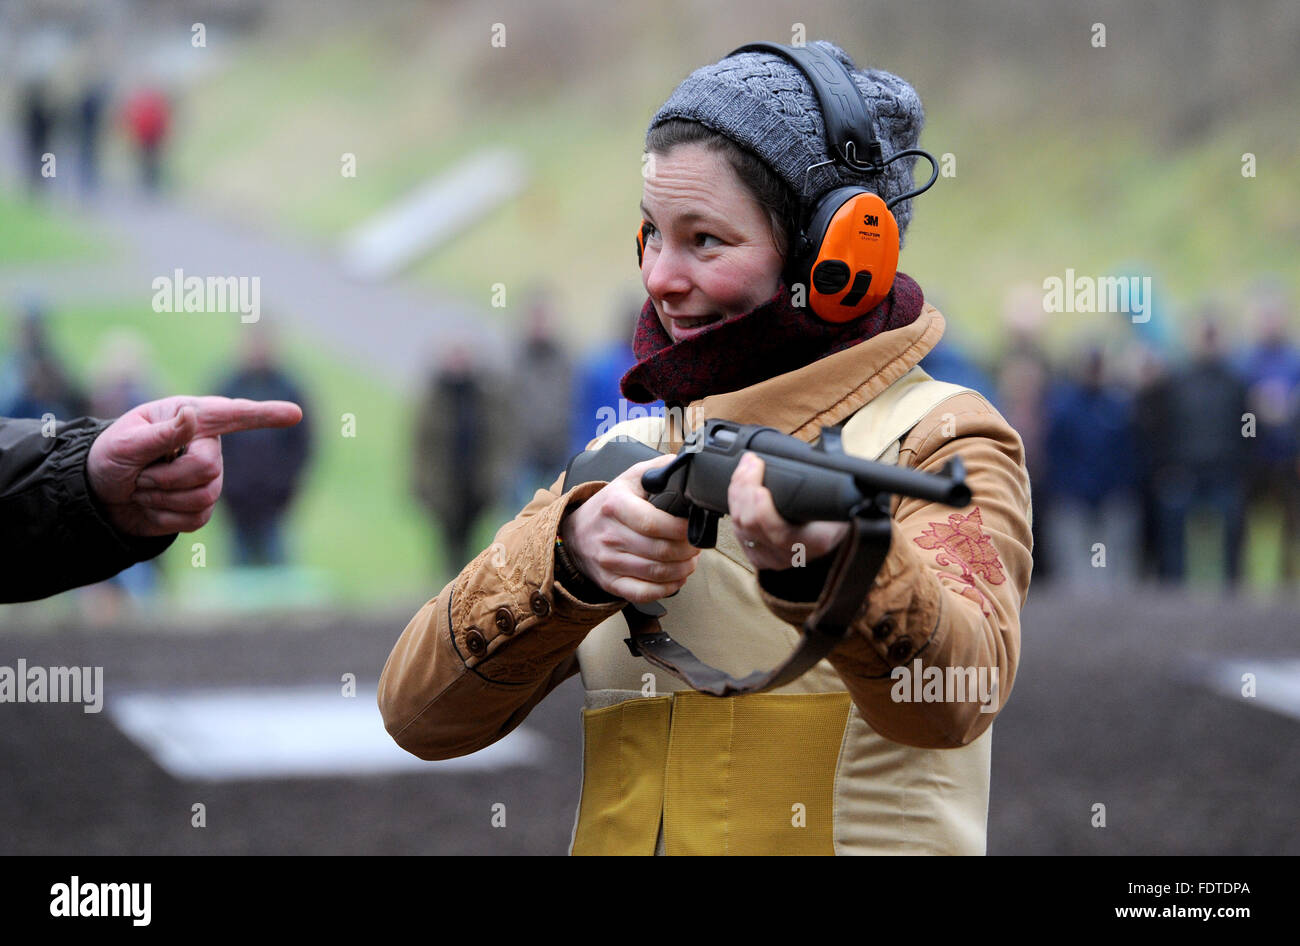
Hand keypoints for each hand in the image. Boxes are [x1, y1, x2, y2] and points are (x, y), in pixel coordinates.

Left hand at [86, 395, 303, 536]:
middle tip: (139, 476)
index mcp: (189, 417)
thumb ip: (161, 433)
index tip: (295, 414)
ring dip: (163, 498)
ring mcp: (209, 477)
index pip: (234, 415)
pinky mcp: (203, 506)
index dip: (266, 415)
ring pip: (204, 497)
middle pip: (209, 469)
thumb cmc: (108, 459)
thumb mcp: (123, 443)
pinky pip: (197, 518)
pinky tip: (152, 505)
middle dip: (167, 478)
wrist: (99, 497)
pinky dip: (165, 517)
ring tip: (143, 488)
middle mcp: (206, 444)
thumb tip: (193, 416)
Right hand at [559, 453, 699, 603]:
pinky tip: (676, 578)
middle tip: (696, 545)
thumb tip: (687, 466)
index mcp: (616, 505)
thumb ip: (659, 468)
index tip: (694, 528)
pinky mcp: (610, 582)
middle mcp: (610, 535)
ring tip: (690, 560)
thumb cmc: (609, 504)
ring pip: (656, 573)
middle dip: (688, 550)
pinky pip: (642, 593)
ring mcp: (608, 561)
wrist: (576, 531)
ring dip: (682, 569)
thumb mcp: (630, 478)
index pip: (654, 523)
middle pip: (660, 551)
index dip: (681, 529)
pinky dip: (666, 589)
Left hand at [728, 452, 848, 570]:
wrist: (830, 539)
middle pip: (751, 524)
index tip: (760, 487)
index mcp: (813, 543)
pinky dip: (734, 504)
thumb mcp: (841, 503)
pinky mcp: (756, 556)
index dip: (763, 510)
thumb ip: (831, 485)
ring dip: (738, 491)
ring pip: (739, 525)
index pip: (779, 533)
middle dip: (746, 487)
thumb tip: (825, 451)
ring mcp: (770, 558)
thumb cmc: (837, 517)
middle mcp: (788, 555)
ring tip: (746, 466)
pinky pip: (736, 530)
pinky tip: (739, 485)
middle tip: (752, 462)